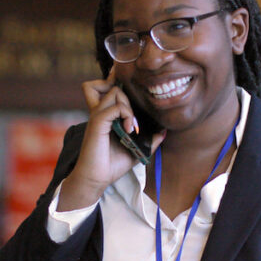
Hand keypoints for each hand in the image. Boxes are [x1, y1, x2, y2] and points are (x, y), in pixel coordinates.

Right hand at [57, 68, 163, 210]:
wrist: (96, 179)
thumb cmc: (112, 165)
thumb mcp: (136, 150)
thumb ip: (149, 140)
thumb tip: (163, 131)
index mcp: (106, 116)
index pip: (108, 88)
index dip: (117, 82)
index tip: (132, 90)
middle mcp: (100, 113)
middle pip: (114, 87)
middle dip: (129, 99)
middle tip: (134, 121)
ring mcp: (98, 117)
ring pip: (115, 93)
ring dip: (128, 107)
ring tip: (132, 126)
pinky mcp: (97, 123)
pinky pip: (115, 107)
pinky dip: (127, 115)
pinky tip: (129, 130)